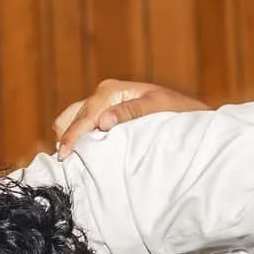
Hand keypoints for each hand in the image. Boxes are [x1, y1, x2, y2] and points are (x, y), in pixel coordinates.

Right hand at [54, 79, 206, 157]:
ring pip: (69, 121)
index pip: (84, 116)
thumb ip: (130, 112)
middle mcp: (101, 95)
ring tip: (72, 160)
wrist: (188, 114)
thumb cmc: (176, 111)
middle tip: (67, 162)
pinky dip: (75, 140)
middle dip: (66, 138)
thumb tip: (102, 122)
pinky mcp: (102, 116)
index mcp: (110, 90)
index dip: (72, 136)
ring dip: (69, 138)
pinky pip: (79, 128)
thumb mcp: (156, 107)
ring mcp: (100, 105)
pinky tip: (81, 154)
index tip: (65, 156)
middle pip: (70, 118)